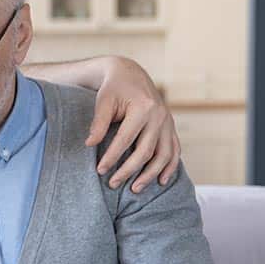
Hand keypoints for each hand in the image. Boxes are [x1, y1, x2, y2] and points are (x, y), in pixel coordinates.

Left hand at [84, 55, 180, 192]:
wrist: (130, 73)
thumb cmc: (113, 87)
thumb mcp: (103, 100)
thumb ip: (98, 122)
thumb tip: (89, 144)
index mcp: (143, 107)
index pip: (126, 140)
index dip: (112, 157)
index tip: (99, 170)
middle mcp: (159, 116)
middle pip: (146, 151)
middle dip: (129, 170)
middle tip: (112, 184)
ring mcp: (168, 122)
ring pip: (164, 155)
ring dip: (150, 174)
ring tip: (135, 189)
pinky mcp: (171, 127)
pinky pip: (175, 150)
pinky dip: (170, 167)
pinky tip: (161, 181)